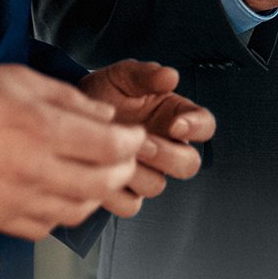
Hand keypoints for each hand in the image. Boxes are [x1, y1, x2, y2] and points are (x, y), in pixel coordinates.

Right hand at [0, 64, 144, 239]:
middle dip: (122, 170)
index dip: (131, 142)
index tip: (133, 137)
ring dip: (95, 195)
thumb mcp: (17, 77)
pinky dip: (60, 215)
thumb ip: (66, 97)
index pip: (111, 147)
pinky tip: (57, 196)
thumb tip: (102, 114)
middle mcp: (35, 169)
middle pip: (103, 183)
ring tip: (93, 177)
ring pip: (78, 210)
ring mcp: (17, 199)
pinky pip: (44, 228)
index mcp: (43, 129)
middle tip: (122, 159)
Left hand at [78, 60, 216, 215]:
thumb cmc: (104, 91)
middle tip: (143, 142)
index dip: (197, 128)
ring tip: (114, 154)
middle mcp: (166, 146)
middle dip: (167, 156)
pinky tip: (101, 171)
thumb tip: (170, 76)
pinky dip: (115, 192)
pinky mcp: (126, 191)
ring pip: (157, 185)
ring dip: (137, 172)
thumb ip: (146, 74)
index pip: (205, 126)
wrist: (72, 113)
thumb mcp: (122, 75)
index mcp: (175, 115)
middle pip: (189, 164)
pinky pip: (130, 204)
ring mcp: (147, 171)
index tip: (176, 125)